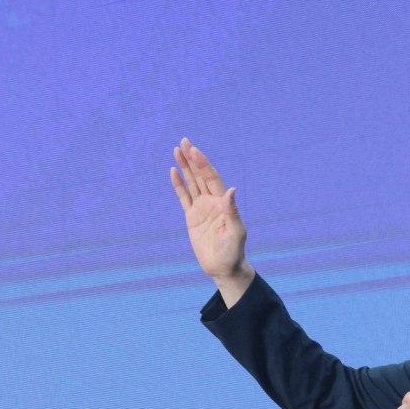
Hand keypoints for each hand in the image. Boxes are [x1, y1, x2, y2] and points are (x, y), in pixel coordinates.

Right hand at [170, 138, 253, 304]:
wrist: (223, 267)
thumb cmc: (233, 251)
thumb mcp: (235, 231)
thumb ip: (232, 210)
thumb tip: (232, 190)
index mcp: (223, 202)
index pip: (212, 178)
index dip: (203, 164)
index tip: (194, 151)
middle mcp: (212, 202)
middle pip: (201, 176)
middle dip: (193, 159)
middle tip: (184, 141)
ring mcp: (201, 208)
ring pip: (191, 183)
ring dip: (185, 167)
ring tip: (177, 150)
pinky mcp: (192, 217)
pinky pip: (184, 197)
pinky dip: (179, 185)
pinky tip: (174, 171)